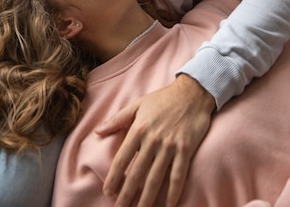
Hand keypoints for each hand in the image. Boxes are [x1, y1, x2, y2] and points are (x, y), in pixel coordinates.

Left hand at [96, 74, 215, 206]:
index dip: (114, 177)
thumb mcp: (137, 105)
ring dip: (147, 198)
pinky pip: (178, 175)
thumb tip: (97, 131)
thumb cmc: (163, 99)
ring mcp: (170, 146)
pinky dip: (173, 192)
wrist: (192, 92)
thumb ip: (117, 119)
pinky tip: (168, 205)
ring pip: (156, 178)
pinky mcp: (186, 149)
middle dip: (127, 194)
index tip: (108, 191)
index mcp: (139, 128)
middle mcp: (153, 139)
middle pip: (137, 173)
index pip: (122, 158)